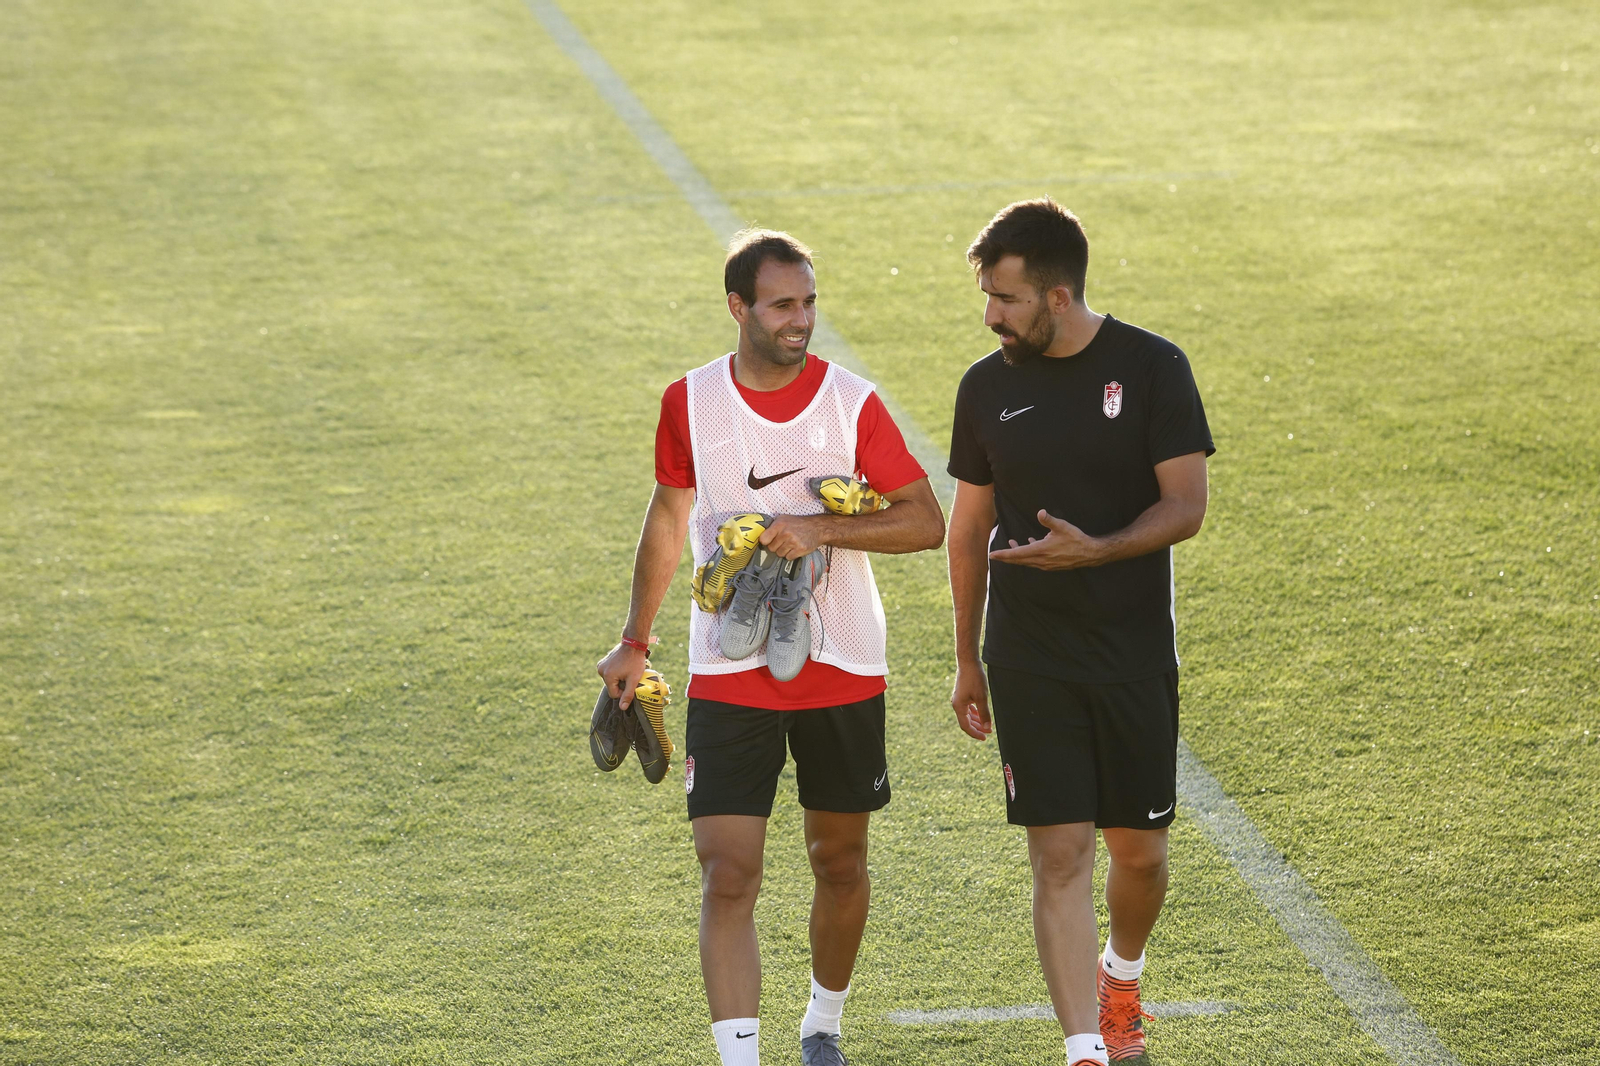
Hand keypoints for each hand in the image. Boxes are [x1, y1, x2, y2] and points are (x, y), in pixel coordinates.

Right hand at [596, 642, 647, 708]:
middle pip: (611, 687)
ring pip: (610, 681)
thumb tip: (622, 708)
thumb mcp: (634, 679)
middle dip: (621, 684)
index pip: (614, 694)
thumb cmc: (635, 661)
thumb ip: (628, 694)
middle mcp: (601, 671)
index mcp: (607, 676)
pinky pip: (608, 674)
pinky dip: (615, 673)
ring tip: (626, 669)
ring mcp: (600, 666)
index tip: (630, 682)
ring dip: (618, 679)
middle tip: (629, 675)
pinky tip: (622, 666)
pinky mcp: (602, 663)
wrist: (633, 644)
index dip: (624, 691)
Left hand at [759, 514, 826, 558]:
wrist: (817, 527)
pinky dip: (791, 555)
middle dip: (776, 546)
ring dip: (784, 551)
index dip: (765, 541)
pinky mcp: (800, 549)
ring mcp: (793, 542)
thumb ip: (772, 527)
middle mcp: (785, 533)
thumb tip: (760, 536)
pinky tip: (795, 548)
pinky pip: (788, 557)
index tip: (769, 541)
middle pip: (771, 548)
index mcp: (779, 525)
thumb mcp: (783, 519)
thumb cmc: (798, 523)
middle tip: (783, 541)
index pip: (763, 539)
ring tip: (790, 544)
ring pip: (780, 554)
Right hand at [951, 661, 992, 740]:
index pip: (966, 726)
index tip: (985, 738)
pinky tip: (981, 715)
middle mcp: (956, 704)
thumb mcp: (982, 697)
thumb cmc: (975, 678)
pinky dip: (975, 714)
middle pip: (966, 722)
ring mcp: (959, 699)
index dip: (975, 733)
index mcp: (958, 706)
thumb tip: (987, 728)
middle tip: (989, 732)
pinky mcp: (962, 695)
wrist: (968, 662)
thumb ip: (984, 713)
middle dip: (977, 728)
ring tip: (987, 725)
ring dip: (977, 721)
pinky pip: (968, 709)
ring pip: (967, 715)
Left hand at [986, 509, 1104, 569]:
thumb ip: (1049, 520)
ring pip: (1026, 561)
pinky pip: (1034, 561)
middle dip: (1005, 557)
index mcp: (1041, 550)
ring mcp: (1046, 564)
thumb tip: (1040, 512)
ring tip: (1011, 544)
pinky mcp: (1050, 565)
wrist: (1089, 553)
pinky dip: (1028, 555)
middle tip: (994, 555)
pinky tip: (1030, 544)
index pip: (1017, 554)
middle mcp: (1041, 560)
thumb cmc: (1076, 539)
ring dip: (1017, 555)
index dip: (1003, 554)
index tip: (992, 555)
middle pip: (1018, 560)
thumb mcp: (1062, 526)